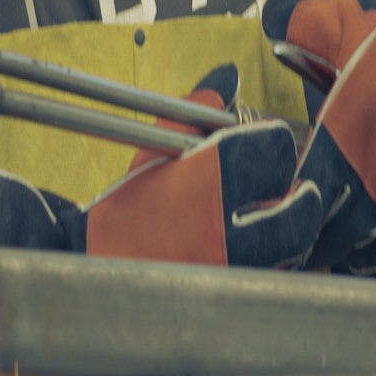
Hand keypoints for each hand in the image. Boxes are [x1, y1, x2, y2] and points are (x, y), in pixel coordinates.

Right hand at [0, 66, 327, 273]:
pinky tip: (261, 254)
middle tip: (287, 187)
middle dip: (297, 194)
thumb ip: (188, 112)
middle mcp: (225, 226)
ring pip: (292, 247)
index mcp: (206, 180)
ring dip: (290, 230)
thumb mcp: (150, 152)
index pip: (271, 148)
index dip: (269, 143)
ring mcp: (230, 270)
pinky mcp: (227, 300)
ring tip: (274, 220)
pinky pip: (272, 279)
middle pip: (298, 205)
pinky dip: (274, 263)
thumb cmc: (114, 213)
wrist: (78, 276)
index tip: (261, 144)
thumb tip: (224, 75)